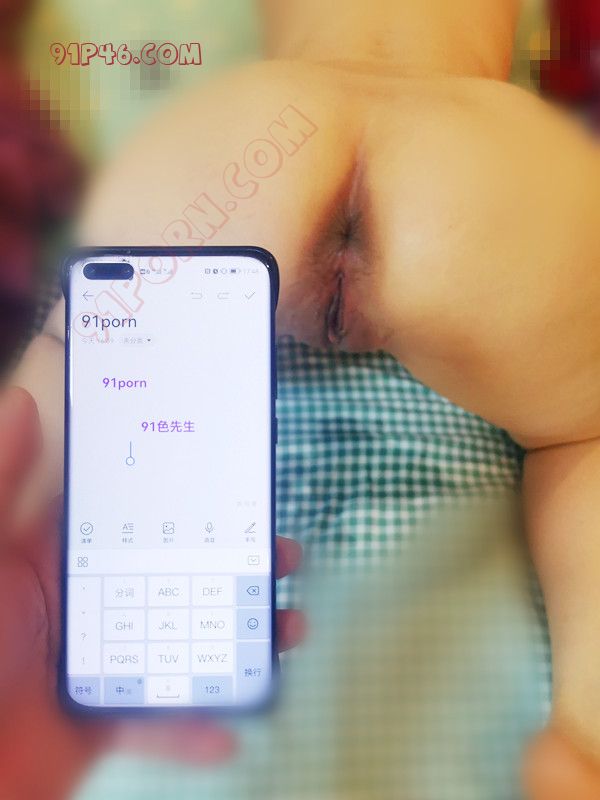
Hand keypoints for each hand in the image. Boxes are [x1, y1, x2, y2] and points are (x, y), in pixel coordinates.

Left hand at [0, 387, 304, 799]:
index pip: (132, 519)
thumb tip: (23, 404)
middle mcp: (88, 604)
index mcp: (59, 558)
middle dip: (231, 567)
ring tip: (282, 630)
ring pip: (183, 643)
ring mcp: (103, 661)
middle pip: (175, 578)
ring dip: (234, 641)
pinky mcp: (105, 719)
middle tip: (280, 554)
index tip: (232, 484)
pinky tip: (232, 725)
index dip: (184, 501)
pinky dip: (198, 727)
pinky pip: (161, 722)